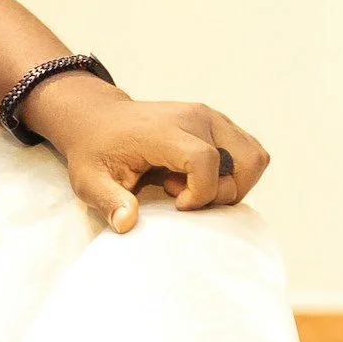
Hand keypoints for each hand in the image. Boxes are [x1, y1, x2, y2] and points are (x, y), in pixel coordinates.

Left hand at [23, 72, 269, 232]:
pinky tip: (200, 177)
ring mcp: (212, 117)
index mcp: (164, 130)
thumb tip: (127, 223)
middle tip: (179, 193)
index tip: (176, 204)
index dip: (200, 192)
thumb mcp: (89, 180)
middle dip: (219, 192)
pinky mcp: (219, 123)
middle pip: (242, 162)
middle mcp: (196, 117)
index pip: (205, 160)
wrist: (98, 119)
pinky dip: (235, 173)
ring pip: (253, 158)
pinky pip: (250, 152)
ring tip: (190, 184)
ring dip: (232, 183)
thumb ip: (108, 201)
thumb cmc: (95, 150)